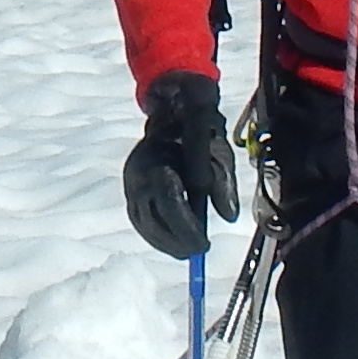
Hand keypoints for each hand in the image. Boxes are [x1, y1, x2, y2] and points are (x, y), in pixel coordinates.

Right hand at [119, 67, 240, 258]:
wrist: (172, 106)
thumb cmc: (199, 127)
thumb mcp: (218, 148)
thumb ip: (222, 180)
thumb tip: (227, 216)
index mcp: (161, 158)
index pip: (170, 202)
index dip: (186, 228)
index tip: (203, 243)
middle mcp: (139, 171)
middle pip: (153, 217)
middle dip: (175, 240)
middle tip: (197, 252)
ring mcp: (131, 179)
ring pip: (143, 221)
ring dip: (164, 241)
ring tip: (186, 251)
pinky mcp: (130, 186)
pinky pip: (139, 217)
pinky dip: (154, 233)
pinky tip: (170, 241)